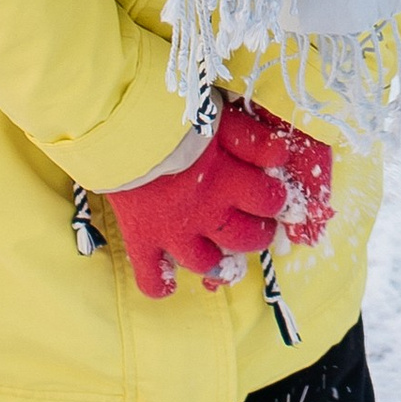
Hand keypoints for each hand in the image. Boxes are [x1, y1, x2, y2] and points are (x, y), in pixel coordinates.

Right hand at [107, 100, 333, 300]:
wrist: (119, 126)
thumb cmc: (173, 116)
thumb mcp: (222, 118)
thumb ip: (254, 140)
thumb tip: (281, 158)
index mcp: (229, 182)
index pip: (269, 202)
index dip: (276, 199)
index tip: (272, 194)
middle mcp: (206, 214)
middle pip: (245, 238)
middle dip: (259, 235)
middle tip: (258, 226)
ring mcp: (173, 232)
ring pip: (207, 264)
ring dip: (220, 263)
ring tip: (222, 253)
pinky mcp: (141, 239)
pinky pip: (151, 276)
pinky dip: (160, 285)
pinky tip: (169, 284)